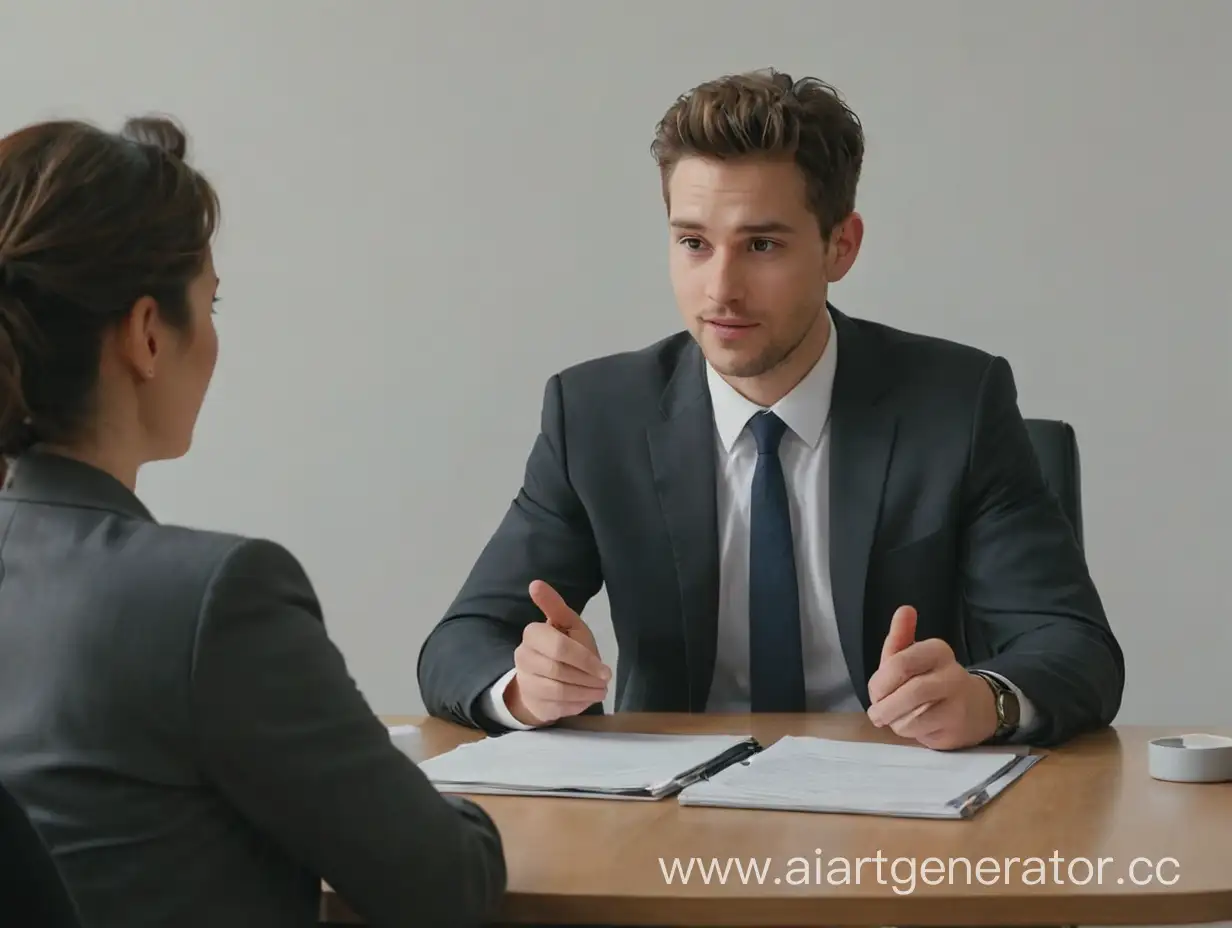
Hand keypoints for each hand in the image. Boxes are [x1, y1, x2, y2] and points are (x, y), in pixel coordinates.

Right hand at [504, 580, 611, 726]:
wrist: (549, 678)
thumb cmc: (566, 646)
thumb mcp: (567, 624)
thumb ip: (554, 605)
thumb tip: (535, 583)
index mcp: (532, 633)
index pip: (559, 648)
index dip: (585, 660)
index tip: (605, 670)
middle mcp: (523, 656)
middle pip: (559, 670)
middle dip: (587, 677)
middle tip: (604, 681)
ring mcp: (525, 681)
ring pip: (559, 691)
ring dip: (585, 692)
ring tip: (600, 690)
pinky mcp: (532, 702)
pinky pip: (557, 706)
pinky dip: (578, 703)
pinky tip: (587, 698)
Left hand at [865, 606, 997, 749]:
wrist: (974, 708)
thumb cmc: (931, 679)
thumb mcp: (912, 656)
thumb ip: (900, 636)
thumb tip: (904, 610)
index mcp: (937, 650)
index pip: (900, 663)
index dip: (880, 682)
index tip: (876, 691)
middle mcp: (952, 673)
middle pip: (907, 691)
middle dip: (884, 705)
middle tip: (877, 711)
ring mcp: (957, 702)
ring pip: (911, 716)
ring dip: (894, 720)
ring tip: (895, 718)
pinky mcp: (957, 727)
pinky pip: (919, 732)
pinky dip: (907, 732)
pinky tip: (913, 726)